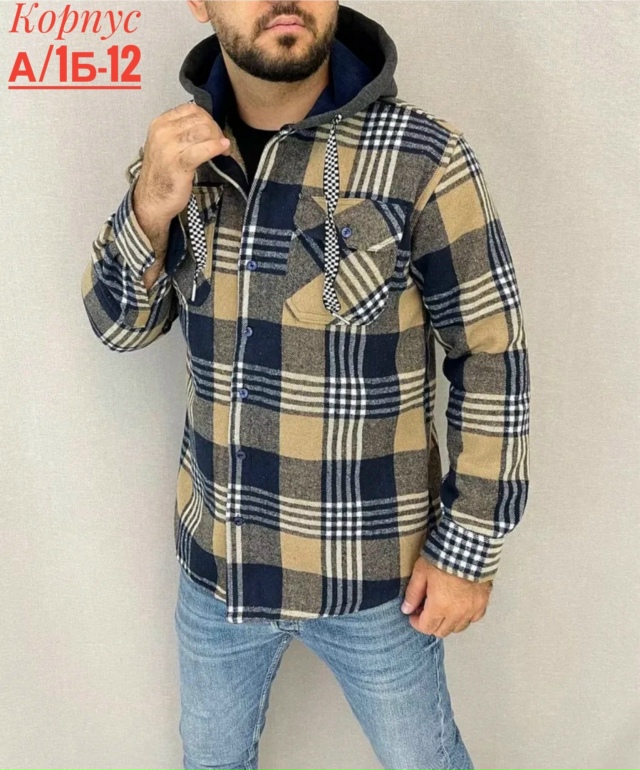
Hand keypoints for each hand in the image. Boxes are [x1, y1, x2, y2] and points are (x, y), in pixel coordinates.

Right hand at [134, 101, 231, 224]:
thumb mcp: (167, 146)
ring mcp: (169, 147)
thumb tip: (207, 125)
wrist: (151, 200)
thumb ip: (182, 132)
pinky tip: (223, 150)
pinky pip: (203, 149)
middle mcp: (163, 132)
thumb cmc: (163, 175)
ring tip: (223, 151)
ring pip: (204, 131)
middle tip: (222, 144)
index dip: (209, 119)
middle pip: (200, 119)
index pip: (191, 109)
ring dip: (218, 139)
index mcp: (160, 124)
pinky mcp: (179, 163)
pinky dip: (216, 147)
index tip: (215, 132)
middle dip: (216, 129)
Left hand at [401, 555, 492, 636]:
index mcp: (440, 607)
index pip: (426, 627)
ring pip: (458, 628)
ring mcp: (472, 609)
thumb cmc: (442, 558)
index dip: (416, 622)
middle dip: (431, 623)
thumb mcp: (420, 572)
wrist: (468, 547)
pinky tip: (459, 606)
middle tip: (426, 609)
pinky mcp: (483, 602)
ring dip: (447, 622)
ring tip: (442, 607)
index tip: (414, 613)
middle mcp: (457, 613)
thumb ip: (413, 594)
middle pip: (442, 631)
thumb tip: (406, 609)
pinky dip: (465, 617)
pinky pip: (473, 619)